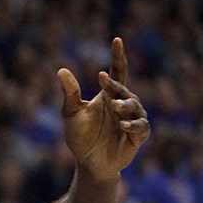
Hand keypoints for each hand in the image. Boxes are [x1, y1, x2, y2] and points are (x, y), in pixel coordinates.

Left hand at [57, 37, 149, 181]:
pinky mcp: (137, 136)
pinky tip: (124, 126)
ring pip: (136, 107)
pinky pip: (141, 127)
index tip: (116, 39)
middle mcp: (122, 104)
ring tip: (115, 107)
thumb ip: (70, 93)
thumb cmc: (79, 137)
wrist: (89, 163)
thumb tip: (61, 70)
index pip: (117, 71)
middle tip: (104, 81)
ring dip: (126, 106)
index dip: (118, 55)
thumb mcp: (71, 114)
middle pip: (125, 90)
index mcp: (108, 95)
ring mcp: (132, 120)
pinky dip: (134, 125)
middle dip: (116, 87)